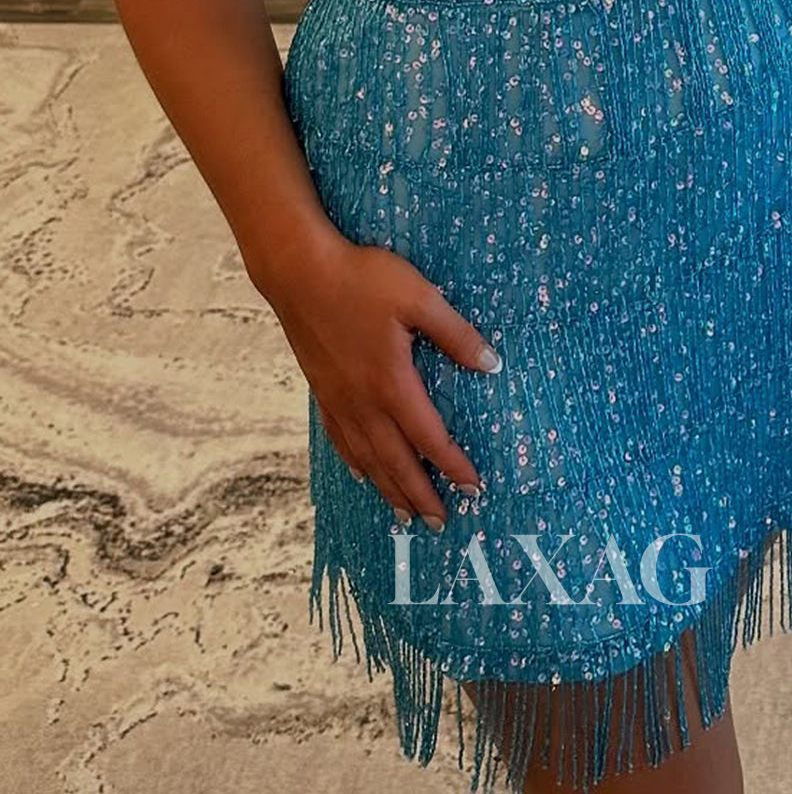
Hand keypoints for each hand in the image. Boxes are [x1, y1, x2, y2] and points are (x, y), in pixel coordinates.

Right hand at [265, 235, 500, 529]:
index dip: (452, 466)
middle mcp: (363, 401)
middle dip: (420, 494)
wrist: (297, 271)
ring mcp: (337, 398)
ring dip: (389, 488)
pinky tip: (362, 473)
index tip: (474, 489)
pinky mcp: (320, 389)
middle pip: (396, 461)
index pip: (429, 438)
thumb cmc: (361, 278)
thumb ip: (456, 334)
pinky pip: (340, 439)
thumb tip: (491, 364)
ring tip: (405, 515)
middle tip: (440, 523)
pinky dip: (355, 462)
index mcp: (391, 383)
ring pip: (366, 457)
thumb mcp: (419, 298)